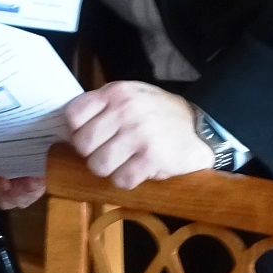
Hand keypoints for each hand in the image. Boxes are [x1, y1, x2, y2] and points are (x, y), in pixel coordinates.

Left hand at [59, 81, 216, 190]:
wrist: (201, 127)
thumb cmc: (159, 114)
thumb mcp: (131, 97)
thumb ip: (103, 107)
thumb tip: (70, 131)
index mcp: (116, 93)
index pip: (73, 114)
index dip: (76, 131)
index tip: (89, 136)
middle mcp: (125, 110)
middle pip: (82, 144)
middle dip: (92, 154)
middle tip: (108, 152)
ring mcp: (139, 134)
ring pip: (99, 165)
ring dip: (109, 170)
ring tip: (123, 163)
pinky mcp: (151, 157)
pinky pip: (122, 179)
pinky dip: (127, 180)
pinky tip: (137, 170)